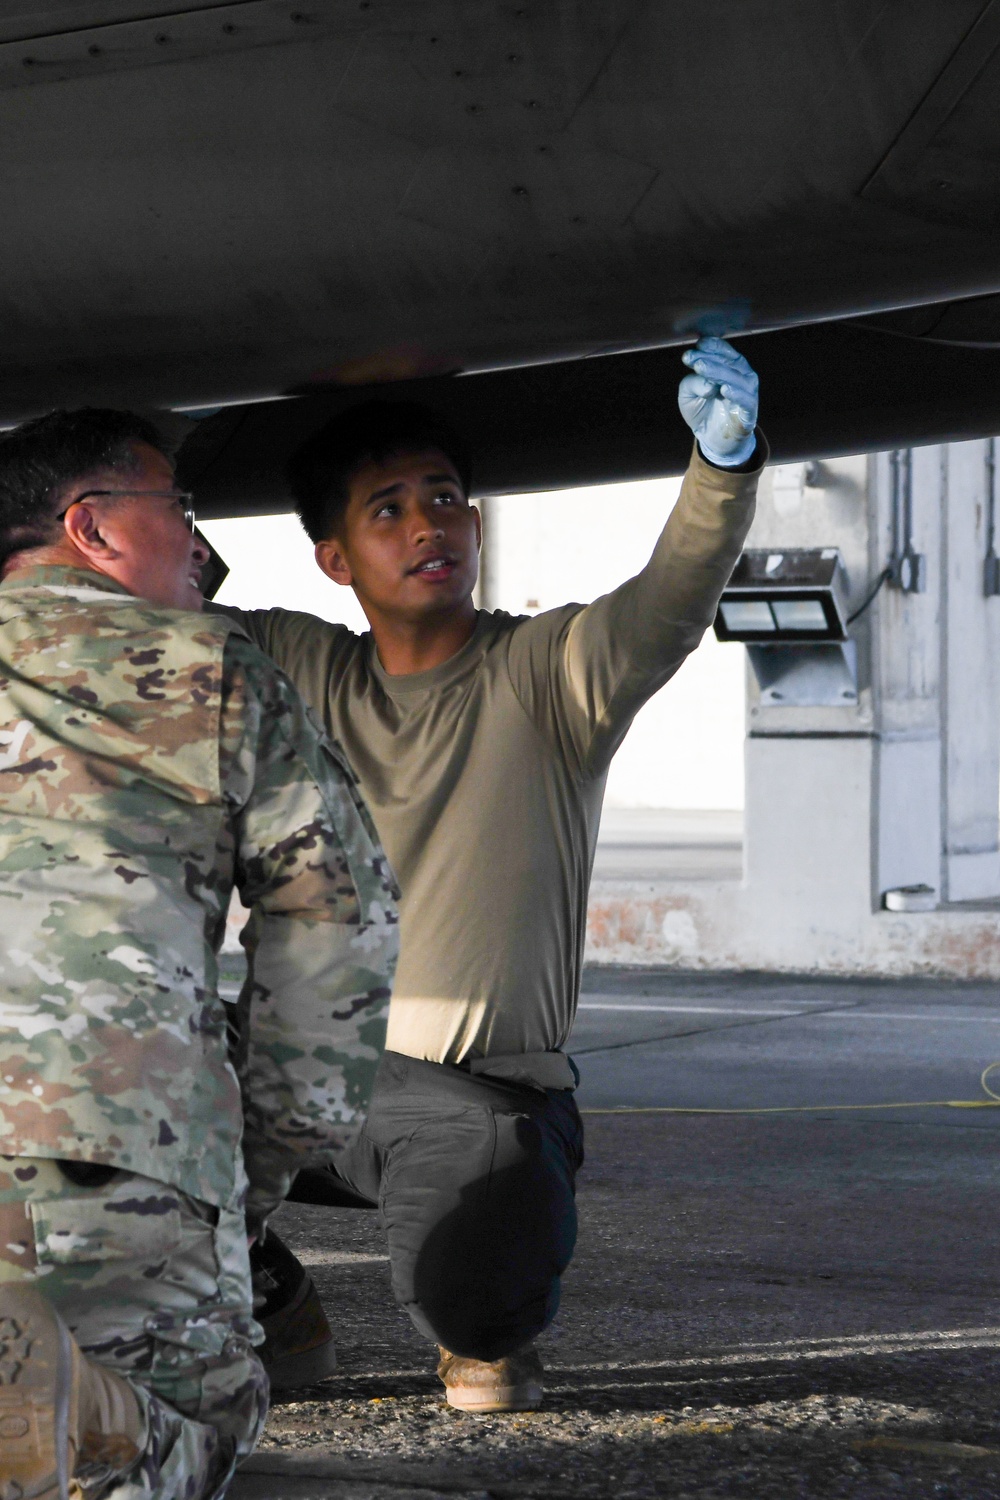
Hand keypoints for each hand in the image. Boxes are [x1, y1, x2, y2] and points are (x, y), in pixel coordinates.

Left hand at [678, 336, 758, 466]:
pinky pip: (746, 401)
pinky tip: (725, 390)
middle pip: (729, 363)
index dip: (712, 347)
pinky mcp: (749, 413)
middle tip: (695, 360)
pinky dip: (737, 394)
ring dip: (720, 373)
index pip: (723, 352)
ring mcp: (747, 394)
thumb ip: (691, 383)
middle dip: (711, 359)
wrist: (712, 440)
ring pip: (737, 379)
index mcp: (728, 367)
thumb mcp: (687, 395)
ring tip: (702, 368)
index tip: (698, 345)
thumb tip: (706, 382)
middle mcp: (741, 377)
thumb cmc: (702, 411)